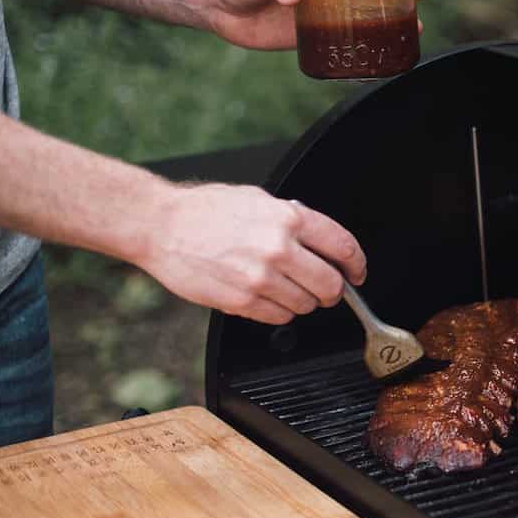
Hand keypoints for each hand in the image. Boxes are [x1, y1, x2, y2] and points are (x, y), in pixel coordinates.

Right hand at [136, 183, 367, 324]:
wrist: (161, 226)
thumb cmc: (206, 210)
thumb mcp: (259, 200)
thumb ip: (294, 220)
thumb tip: (322, 242)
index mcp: (289, 219)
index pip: (343, 247)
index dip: (356, 265)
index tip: (356, 273)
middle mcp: (279, 248)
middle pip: (331, 285)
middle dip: (333, 290)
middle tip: (325, 288)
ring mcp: (260, 278)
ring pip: (306, 305)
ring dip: (303, 301)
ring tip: (284, 286)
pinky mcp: (241, 301)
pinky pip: (279, 317)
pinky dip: (279, 311)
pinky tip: (266, 295)